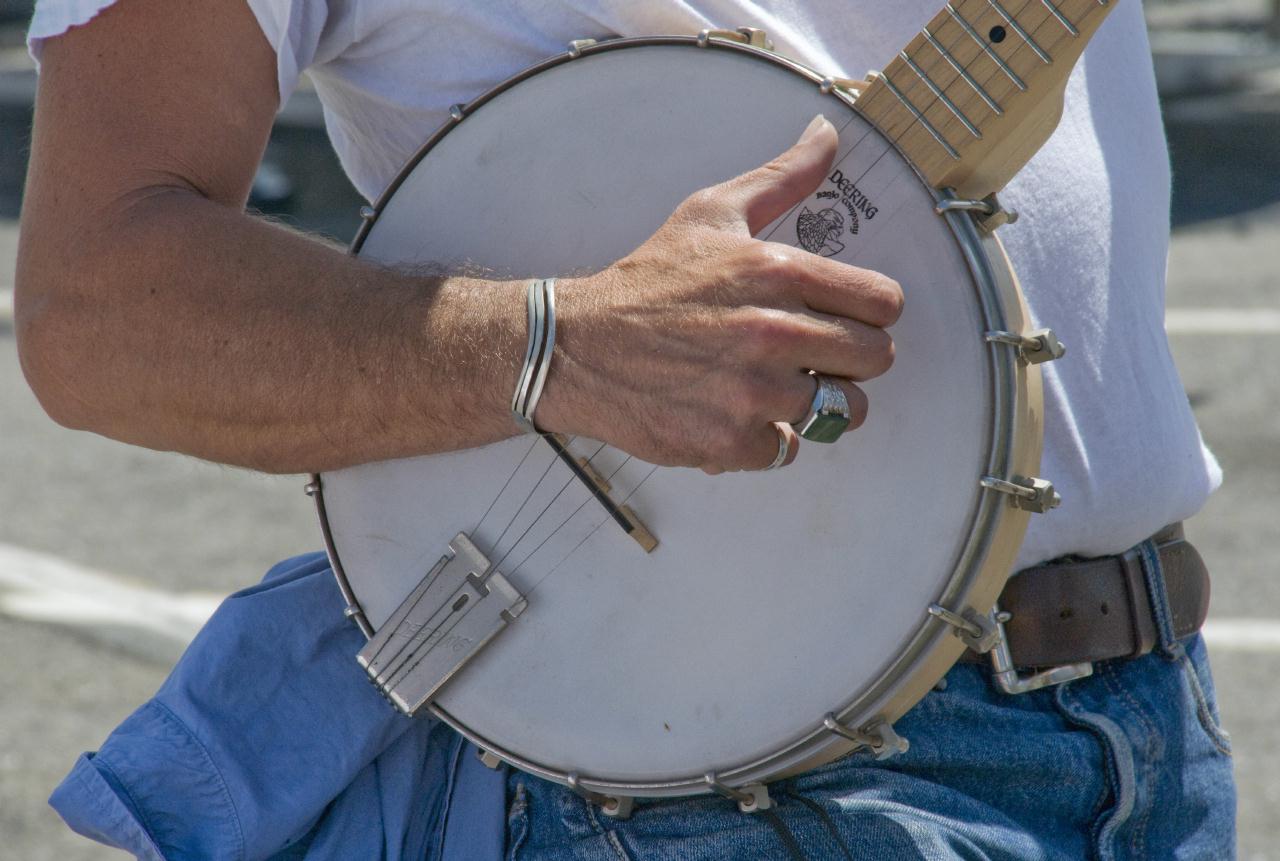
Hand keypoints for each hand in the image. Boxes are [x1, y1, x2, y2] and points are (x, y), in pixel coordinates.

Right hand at [535, 115, 903, 472]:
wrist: (580, 347)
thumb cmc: (648, 281)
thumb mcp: (712, 214)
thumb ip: (782, 177)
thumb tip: (827, 133)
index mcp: (781, 272)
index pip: (885, 303)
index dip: (870, 312)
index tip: (844, 318)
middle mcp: (776, 333)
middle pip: (876, 360)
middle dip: (850, 359)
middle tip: (812, 355)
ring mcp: (755, 393)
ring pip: (841, 412)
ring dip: (813, 402)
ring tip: (771, 385)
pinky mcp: (733, 440)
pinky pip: (789, 450)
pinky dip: (768, 438)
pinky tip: (736, 412)